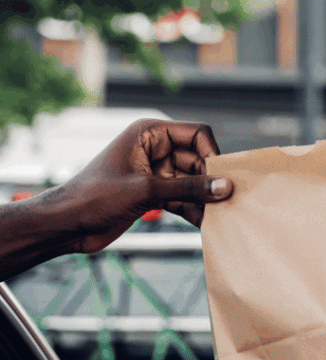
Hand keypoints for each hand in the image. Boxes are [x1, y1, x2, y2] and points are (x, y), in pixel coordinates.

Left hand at [54, 118, 229, 252]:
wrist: (67, 224)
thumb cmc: (95, 197)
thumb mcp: (146, 190)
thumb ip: (189, 188)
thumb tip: (225, 187)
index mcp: (149, 134)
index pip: (196, 134)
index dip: (212, 153)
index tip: (222, 178)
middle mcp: (155, 149)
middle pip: (199, 160)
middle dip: (211, 181)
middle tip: (225, 203)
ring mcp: (156, 172)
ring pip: (194, 182)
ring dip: (205, 199)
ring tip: (217, 217)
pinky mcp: (155, 194)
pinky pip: (184, 198)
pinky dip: (194, 210)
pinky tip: (204, 225)